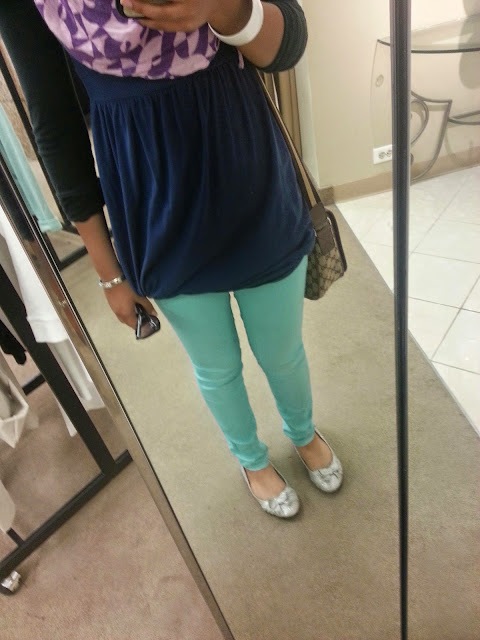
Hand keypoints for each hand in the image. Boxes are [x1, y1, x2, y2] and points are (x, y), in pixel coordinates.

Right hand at [103, 280, 156, 329]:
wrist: (112, 279)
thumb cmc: (127, 289)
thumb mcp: (139, 297)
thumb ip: (147, 306)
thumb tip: (154, 314)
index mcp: (127, 315)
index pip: (135, 326)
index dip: (142, 325)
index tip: (148, 321)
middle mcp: (119, 315)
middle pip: (129, 323)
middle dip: (136, 321)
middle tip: (143, 314)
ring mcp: (114, 310)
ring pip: (123, 318)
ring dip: (130, 317)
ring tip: (136, 309)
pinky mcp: (111, 305)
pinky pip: (119, 313)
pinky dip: (125, 312)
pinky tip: (129, 305)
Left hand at [120, 0, 250, 34]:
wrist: (216, 3)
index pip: (164, 2)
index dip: (147, 2)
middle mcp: (188, 11)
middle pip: (161, 12)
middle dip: (142, 8)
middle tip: (125, 2)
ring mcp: (188, 22)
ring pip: (162, 23)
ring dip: (145, 18)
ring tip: (131, 11)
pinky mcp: (187, 28)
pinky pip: (167, 26)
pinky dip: (154, 22)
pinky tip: (144, 17)